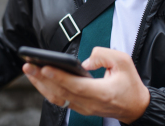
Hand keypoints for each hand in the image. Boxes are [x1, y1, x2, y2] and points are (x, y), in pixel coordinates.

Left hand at [23, 47, 149, 123]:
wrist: (135, 107)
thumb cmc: (130, 83)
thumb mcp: (124, 61)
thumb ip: (104, 55)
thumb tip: (84, 61)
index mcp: (102, 92)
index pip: (76, 86)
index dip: (59, 77)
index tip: (45, 67)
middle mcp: (90, 103)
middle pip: (62, 92)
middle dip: (42, 78)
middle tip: (28, 64)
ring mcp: (84, 108)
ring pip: (57, 98)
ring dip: (41, 84)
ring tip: (29, 69)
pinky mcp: (80, 108)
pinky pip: (60, 100)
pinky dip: (47, 89)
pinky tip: (38, 79)